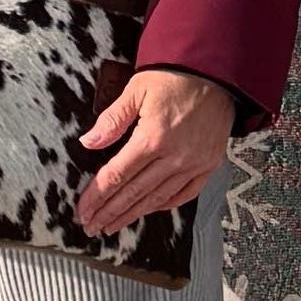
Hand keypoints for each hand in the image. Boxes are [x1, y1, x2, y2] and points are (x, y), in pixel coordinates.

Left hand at [76, 65, 241, 239]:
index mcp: (152, 138)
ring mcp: (194, 164)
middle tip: (92, 227)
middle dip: (110, 213)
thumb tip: (88, 142)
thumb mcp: (137, 90)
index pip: (116, 175)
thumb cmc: (174, 77)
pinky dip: (165, 204)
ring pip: (158, 198)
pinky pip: (185, 194)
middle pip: (134, 193)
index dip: (97, 196)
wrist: (218, 73)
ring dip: (133, 214)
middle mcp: (174, 157)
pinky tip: (149, 210)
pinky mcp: (209, 165)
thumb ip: (112, 119)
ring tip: (114, 225)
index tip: (82, 211)